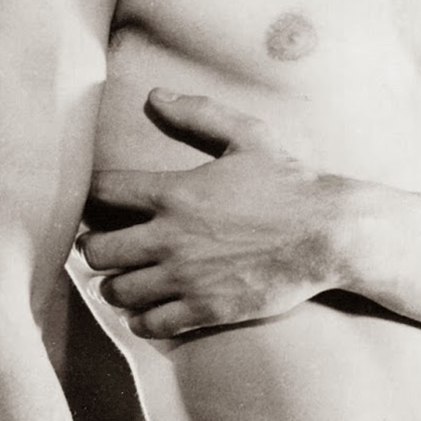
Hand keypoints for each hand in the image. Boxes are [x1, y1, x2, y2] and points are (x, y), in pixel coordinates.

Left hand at [80, 89, 347, 337]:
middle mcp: (170, 238)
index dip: (92, 195)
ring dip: (114, 286)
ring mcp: (187, 278)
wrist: (328, 234)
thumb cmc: (290, 183)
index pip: (104, 192)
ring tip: (123, 280)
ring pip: (118, 291)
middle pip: (98, 250)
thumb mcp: (248, 135)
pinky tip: (148, 311)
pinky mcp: (206, 310)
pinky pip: (152, 324)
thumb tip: (154, 96)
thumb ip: (198, 114)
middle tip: (104, 246)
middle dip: (94, 248)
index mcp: (173, 193)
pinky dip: (142, 320)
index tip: (98, 201)